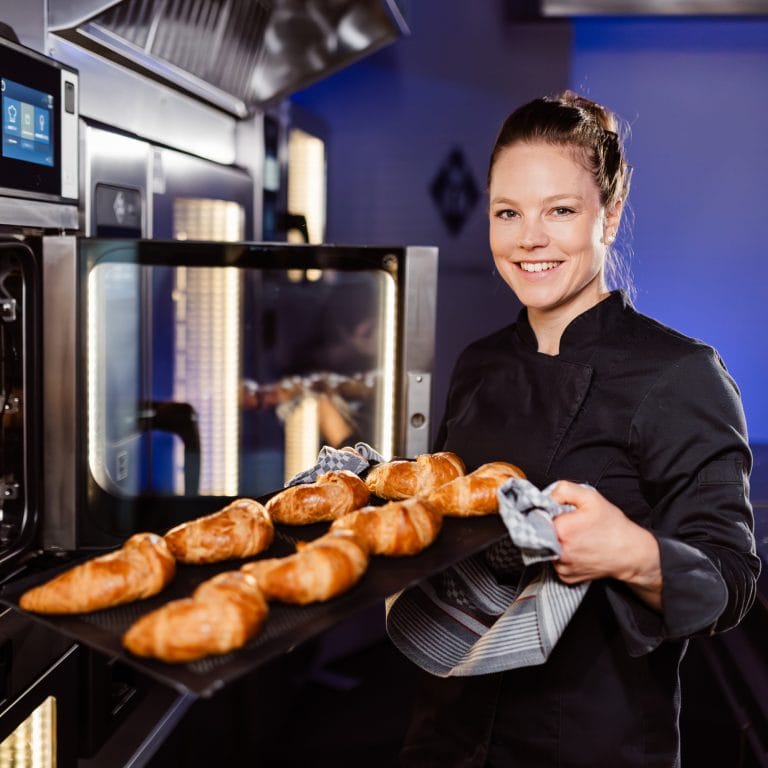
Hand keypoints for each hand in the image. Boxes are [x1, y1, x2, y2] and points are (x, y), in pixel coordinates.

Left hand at [548, 481, 661, 608]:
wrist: (631, 553)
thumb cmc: (612, 525)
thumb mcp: (590, 497)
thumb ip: (563, 490)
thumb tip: (545, 497)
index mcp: (560, 530)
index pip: (535, 516)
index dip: (545, 512)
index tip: (557, 512)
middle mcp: (557, 551)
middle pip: (539, 533)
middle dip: (549, 526)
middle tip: (569, 524)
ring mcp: (561, 567)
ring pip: (546, 548)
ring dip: (555, 541)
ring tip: (576, 537)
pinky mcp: (565, 578)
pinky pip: (555, 562)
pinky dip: (561, 555)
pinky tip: (577, 549)